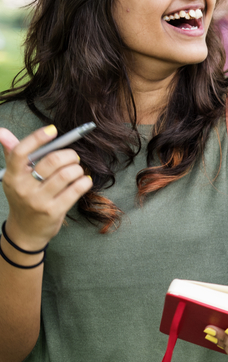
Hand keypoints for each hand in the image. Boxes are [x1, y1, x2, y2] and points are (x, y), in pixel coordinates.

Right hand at [0, 125, 92, 251]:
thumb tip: (2, 131)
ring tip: (77, 171)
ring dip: (78, 169)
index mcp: (11, 176)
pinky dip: (84, 182)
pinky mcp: (54, 211)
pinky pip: (76, 189)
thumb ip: (12, 153)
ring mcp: (38, 200)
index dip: (37, 138)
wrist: (25, 231)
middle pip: (51, 161)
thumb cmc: (23, 198)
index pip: (20, 152)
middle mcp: (23, 188)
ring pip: (67, 174)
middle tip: (73, 157)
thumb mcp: (14, 177)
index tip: (52, 130)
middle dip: (69, 155)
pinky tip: (83, 181)